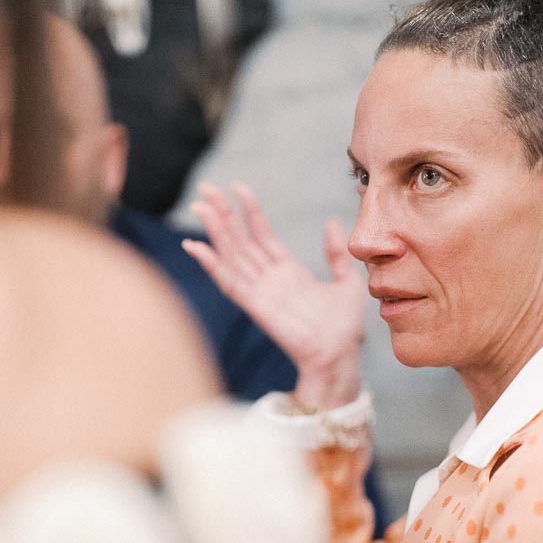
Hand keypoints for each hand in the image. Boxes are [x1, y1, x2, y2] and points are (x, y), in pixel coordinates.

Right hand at [182, 182, 366, 408]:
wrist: (339, 355)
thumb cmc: (344, 327)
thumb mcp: (346, 280)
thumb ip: (335, 253)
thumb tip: (330, 222)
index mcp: (288, 272)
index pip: (262, 234)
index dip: (250, 211)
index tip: (238, 186)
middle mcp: (269, 280)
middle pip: (240, 240)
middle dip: (222, 214)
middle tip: (204, 188)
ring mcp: (260, 292)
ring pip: (231, 255)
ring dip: (215, 231)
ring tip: (199, 206)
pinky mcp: (255, 306)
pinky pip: (230, 282)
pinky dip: (212, 264)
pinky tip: (196, 246)